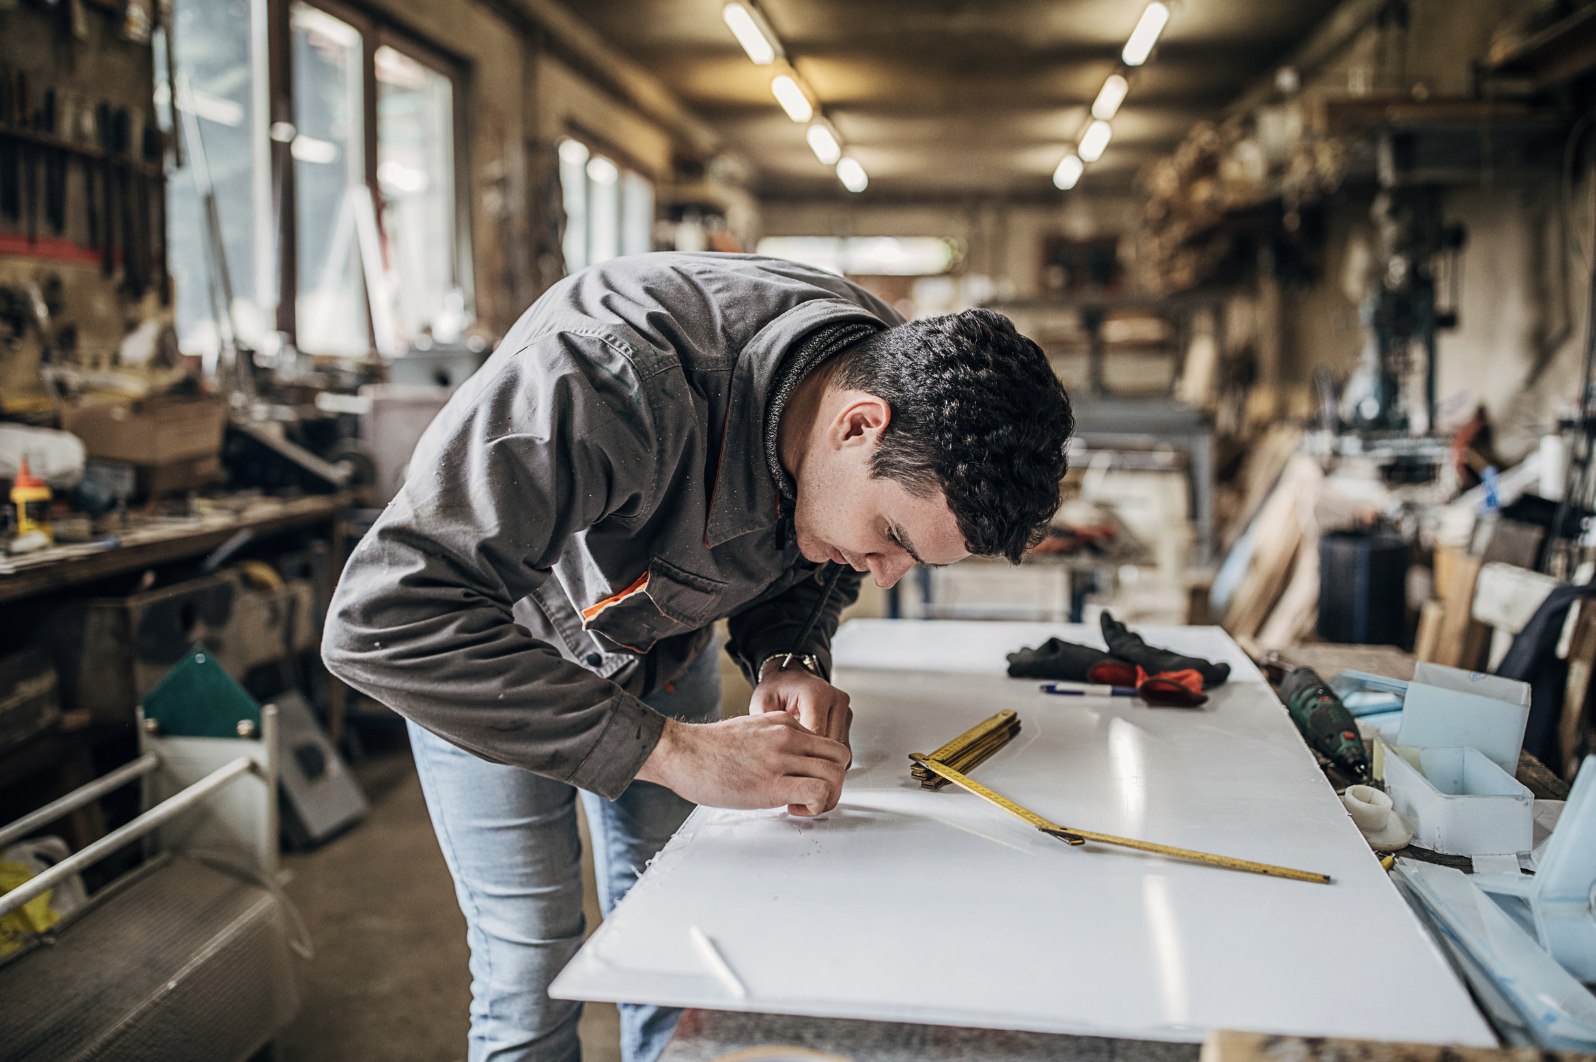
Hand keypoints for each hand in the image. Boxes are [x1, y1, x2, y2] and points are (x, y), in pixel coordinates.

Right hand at [636, 714, 849, 815]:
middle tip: (813, 796)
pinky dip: (815, 806)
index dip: (823, 766)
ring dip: (827, 796)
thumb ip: (773, 739)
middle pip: (840, 757)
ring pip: (835, 775)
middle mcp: (788, 736)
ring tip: (802, 805)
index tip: (805, 780)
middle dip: (834, 781)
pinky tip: (793, 809)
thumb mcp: (749, 729)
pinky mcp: (772, 784)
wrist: (681, 753)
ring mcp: (782, 759)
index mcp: (784, 723)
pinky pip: (817, 792)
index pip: (827, 743)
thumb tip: (784, 760)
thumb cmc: (706, 748)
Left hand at [751, 661, 853, 753]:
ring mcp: (844, 710)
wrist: (788, 677)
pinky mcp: (847, 719)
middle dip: (813, 757)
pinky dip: (827, 755)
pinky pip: (841, 747)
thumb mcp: (763, 703)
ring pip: (839, 749)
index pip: (817, 735)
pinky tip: (809, 754)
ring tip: (800, 759)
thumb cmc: (776, 689)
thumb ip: (769, 726)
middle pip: (832, 744)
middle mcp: (836, 700)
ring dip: (821, 757)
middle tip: (793, 766)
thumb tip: (774, 751)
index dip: (802, 753)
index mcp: (817, 693)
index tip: (787, 761)